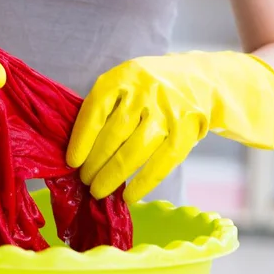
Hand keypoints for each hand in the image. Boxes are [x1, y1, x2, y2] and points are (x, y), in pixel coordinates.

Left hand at [67, 52, 273, 203]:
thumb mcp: (126, 84)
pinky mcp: (185, 131)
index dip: (81, 140)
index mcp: (123, 77)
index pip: (95, 111)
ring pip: (134, 151)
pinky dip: (143, 183)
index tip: (72, 162)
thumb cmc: (150, 90)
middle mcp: (145, 92)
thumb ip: (105, 109)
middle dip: (94, 163)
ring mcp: (167, 112)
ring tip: (99, 191)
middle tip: (84, 181)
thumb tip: (79, 150)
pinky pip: (161, 163)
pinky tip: (129, 196)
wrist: (202, 80)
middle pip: (113, 135)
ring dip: (112, 176)